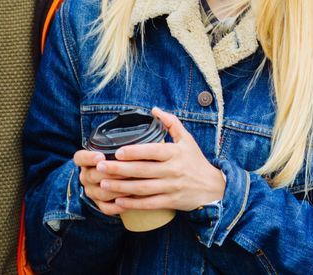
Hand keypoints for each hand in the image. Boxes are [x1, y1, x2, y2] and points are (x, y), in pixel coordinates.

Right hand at [73, 149, 129, 215]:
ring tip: (133, 185)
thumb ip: (118, 146)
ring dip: (117, 189)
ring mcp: (92, 191)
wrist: (111, 176)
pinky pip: (106, 208)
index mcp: (85, 161)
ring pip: (101, 193)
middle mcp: (86, 177)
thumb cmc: (116, 157)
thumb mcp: (112, 149)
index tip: (101, 156)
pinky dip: (117, 206)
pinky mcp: (99, 204)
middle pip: (93, 176)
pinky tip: (129, 202)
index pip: (80, 158)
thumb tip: (136, 141)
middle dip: (110, 173)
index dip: (89, 158)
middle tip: (126, 170)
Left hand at [94, 108, 224, 212]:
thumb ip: (171, 123)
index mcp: (175, 153)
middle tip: (100, 167)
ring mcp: (171, 187)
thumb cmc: (195, 161)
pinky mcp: (170, 202)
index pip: (152, 151)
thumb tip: (154, 109)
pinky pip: (149, 204)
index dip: (134, 152)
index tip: (117, 152)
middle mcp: (172, 170)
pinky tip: (118, 201)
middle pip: (142, 170)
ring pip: (142, 188)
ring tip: (103, 183)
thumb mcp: (187, 140)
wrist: (212, 188)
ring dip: (121, 186)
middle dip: (119, 169)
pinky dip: (133, 204)